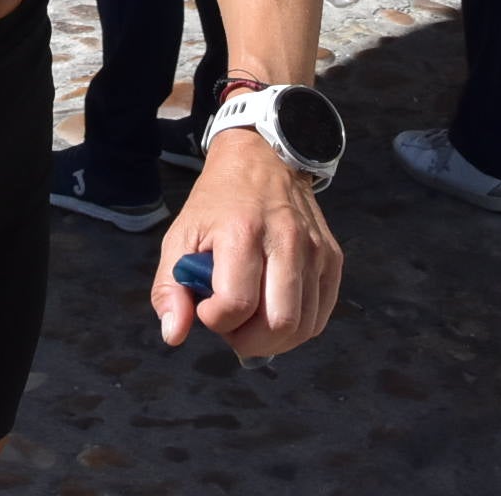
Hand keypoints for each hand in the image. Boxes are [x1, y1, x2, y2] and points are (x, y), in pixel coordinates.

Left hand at [150, 131, 341, 359]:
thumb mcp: (180, 236)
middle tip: (230, 322)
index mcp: (243, 232)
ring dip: (273, 340)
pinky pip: (320, 316)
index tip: (205, 304)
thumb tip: (173, 335)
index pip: (235, 304)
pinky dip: (297, 329)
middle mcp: (287, 240)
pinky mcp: (332, 258)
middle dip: (247, 340)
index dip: (214, 318)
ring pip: (303, 327)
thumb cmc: (217, 203)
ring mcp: (315, 250)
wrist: (263, 160)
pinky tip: (274, 313)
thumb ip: (169, 289)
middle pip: (278, 324)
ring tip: (251, 318)